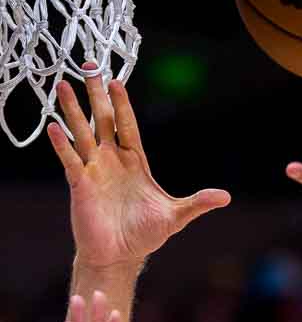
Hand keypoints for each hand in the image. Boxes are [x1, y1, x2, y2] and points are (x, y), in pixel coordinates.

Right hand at [47, 66, 229, 270]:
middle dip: (96, 94)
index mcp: (134, 161)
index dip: (123, 103)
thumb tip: (226, 197)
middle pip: (102, 120)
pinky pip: (70, 161)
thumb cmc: (144, 234)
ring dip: (72, 111)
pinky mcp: (80, 186)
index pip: (127, 125)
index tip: (117, 81)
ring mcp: (94, 171)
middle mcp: (111, 160)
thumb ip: (198, 203)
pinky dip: (62, 146)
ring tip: (62, 85)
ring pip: (82, 134)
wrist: (121, 256)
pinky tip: (54, 128)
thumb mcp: (176, 216)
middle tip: (88, 65)